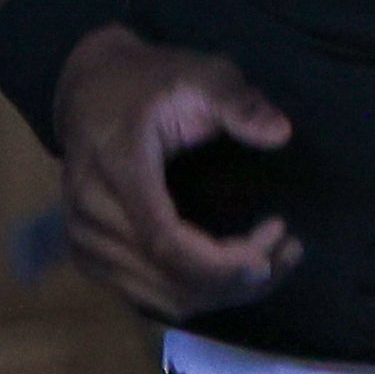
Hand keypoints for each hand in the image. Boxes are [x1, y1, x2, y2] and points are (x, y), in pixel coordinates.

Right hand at [53, 23, 296, 325]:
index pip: (166, 242)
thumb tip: (280, 133)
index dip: (223, 261)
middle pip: (169, 279)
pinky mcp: (92, 260)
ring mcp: (85, 243)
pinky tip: (236, 272)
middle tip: (289, 250)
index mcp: (117, 170)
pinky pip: (152, 298)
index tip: (275, 244)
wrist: (88, 91)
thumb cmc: (150, 83)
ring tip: (274, 260)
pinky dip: (199, 295)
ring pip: (164, 299)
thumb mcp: (199, 74)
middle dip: (237, 278)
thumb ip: (237, 101)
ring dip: (224, 292)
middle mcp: (91, 216)